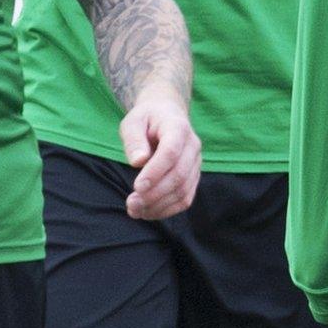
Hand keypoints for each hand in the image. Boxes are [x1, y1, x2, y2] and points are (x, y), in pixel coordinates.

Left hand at [119, 85, 200, 219]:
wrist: (166, 115)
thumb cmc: (146, 119)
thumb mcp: (133, 122)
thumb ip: (134, 139)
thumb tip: (138, 161)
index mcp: (178, 127)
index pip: (171, 152)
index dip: (155, 172)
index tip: (137, 187)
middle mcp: (192, 146)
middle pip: (179, 175)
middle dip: (155, 193)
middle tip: (131, 203)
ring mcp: (196, 163)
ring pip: (183, 191)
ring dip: (159, 205)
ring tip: (135, 210)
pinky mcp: (194, 177)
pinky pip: (185, 199)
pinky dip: (167, 210)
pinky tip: (147, 212)